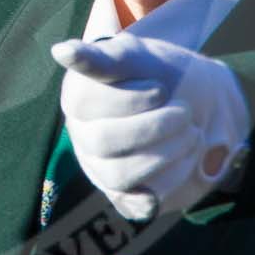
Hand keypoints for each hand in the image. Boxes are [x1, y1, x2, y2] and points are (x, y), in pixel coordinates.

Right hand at [51, 34, 251, 221]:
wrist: (188, 98)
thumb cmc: (153, 73)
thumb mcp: (135, 56)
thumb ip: (102, 57)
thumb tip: (61, 51)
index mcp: (77, 97)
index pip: (88, 103)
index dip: (130, 98)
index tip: (160, 88)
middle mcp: (82, 135)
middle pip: (103, 141)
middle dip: (153, 127)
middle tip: (186, 111)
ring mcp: (100, 167)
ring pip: (119, 175)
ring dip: (166, 153)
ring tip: (192, 133)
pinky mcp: (123, 193)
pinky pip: (138, 203)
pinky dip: (164, 185)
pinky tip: (182, 165)